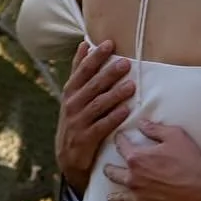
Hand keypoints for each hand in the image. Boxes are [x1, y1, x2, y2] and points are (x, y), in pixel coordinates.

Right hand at [57, 41, 135, 196]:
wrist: (68, 157)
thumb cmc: (76, 119)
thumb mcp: (74, 95)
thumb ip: (80, 71)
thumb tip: (85, 44)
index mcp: (71, 91)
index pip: (82, 70)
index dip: (94, 57)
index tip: (109, 43)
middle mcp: (72, 104)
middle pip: (92, 85)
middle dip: (108, 73)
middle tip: (126, 63)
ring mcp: (78, 121)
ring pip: (98, 104)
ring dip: (115, 95)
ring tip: (131, 85)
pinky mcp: (85, 138)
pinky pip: (101, 126)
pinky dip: (113, 118)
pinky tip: (126, 111)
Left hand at [102, 121, 200, 200]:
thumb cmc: (191, 161)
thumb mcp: (175, 136)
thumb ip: (155, 129)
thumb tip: (142, 123)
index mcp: (137, 158)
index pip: (121, 146)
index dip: (120, 139)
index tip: (120, 137)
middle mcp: (133, 179)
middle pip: (113, 173)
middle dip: (109, 169)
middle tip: (108, 168)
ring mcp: (139, 197)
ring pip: (119, 198)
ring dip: (114, 196)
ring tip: (111, 196)